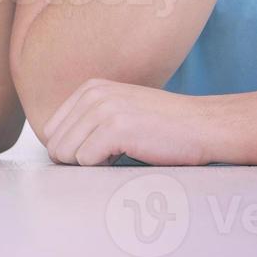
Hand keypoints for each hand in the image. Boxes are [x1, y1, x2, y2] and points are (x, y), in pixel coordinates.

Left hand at [42, 78, 212, 166]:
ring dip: (93, 165)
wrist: (204, 126)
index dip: (73, 150)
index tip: (101, 150)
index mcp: (90, 88)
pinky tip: (130, 154)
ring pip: (66, 155)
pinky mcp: (115, 127)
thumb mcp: (119, 111)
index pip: (51, 131)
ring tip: (122, 153)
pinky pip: (86, 161)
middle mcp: (93, 93)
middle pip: (55, 145)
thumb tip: (54, 151)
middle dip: (80, 160)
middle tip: (113, 155)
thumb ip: (87, 122)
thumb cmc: (164, 127)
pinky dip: (105, 168)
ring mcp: (103, 108)